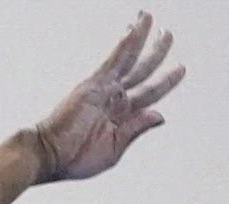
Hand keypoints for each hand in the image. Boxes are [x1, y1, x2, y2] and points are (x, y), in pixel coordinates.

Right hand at [31, 11, 184, 183]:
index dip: (166, 80)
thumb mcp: (113, 149)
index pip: (149, 93)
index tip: (180, 68)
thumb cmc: (75, 159)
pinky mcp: (93, 84)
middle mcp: (114, 99)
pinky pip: (114, 60)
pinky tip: (135, 28)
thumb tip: (160, 115)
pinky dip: (126, 44)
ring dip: (141, 39)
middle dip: (156, 52)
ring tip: (150, 19)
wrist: (48, 155)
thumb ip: (136, 129)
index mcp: (122, 117)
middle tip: (166, 34)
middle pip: (142, 70)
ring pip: (129, 59)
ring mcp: (104, 90)